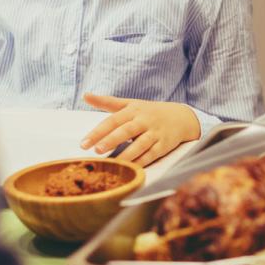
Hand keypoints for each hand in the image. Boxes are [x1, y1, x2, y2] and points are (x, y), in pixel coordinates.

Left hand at [80, 95, 200, 164]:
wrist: (181, 117)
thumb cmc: (149, 111)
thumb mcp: (130, 104)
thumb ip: (107, 102)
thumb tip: (85, 95)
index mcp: (133, 110)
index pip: (113, 120)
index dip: (98, 132)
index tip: (84, 144)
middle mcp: (144, 120)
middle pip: (126, 131)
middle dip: (111, 140)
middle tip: (97, 150)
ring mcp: (155, 133)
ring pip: (140, 144)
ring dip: (127, 154)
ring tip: (113, 163)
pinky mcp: (164, 145)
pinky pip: (152, 155)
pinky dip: (141, 162)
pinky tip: (130, 169)